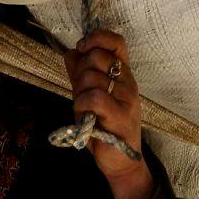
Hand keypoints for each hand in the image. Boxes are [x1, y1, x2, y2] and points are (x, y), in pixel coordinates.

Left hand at [64, 30, 154, 198]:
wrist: (120, 161)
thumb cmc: (105, 126)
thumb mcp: (90, 95)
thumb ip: (81, 74)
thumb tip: (71, 52)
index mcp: (123, 74)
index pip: (116, 42)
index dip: (97, 38)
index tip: (82, 48)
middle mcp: (128, 82)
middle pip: (96, 57)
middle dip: (79, 73)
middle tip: (81, 92)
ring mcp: (126, 99)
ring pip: (92, 78)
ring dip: (79, 94)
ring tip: (85, 110)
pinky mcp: (121, 116)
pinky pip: (94, 98)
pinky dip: (82, 106)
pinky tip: (85, 117)